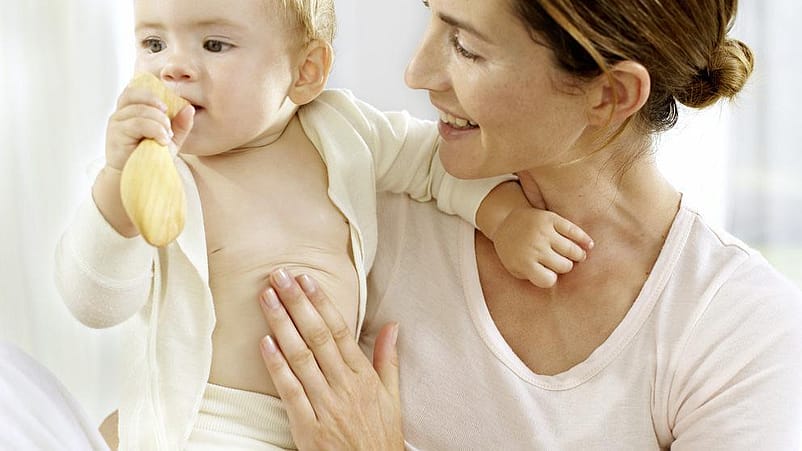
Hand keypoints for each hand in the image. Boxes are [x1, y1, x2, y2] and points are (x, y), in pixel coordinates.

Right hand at [105, 78, 193, 170]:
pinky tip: (162, 141)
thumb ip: (180, 124)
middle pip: (138, 94)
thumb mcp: (170, 138)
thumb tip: (189, 108)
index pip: (138, 88)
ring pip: (141, 109)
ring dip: (159, 122)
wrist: (136, 176)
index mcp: (131, 108)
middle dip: (159, 108)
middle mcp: (121, 111)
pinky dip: (155, 130)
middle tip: (169, 126)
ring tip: (166, 137)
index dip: (154, 95)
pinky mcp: (115, 133)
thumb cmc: (151, 156)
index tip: (169, 110)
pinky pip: (138, 123)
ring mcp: (117, 121)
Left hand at [258, 269, 403, 450]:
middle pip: (317, 336)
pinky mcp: (308, 427)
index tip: (306, 279)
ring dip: (282, 324)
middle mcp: (344, 386)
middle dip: (296, 303)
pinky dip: (277, 366)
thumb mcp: (392, 397)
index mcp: (363, 376)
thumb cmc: (380, 435)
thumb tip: (393, 326)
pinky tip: (265, 342)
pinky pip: (290, 391)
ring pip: (301, 357)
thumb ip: (387, 359)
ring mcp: (326, 405)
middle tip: (279, 276)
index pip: (340, 330)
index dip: (321, 302)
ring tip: (266, 298)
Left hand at [494, 208, 593, 287]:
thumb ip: (534, 277)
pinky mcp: (550, 218)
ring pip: (572, 250)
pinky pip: (573, 231)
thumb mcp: (515, 268)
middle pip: (564, 266)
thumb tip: (559, 282)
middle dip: (564, 266)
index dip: (551, 278)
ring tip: (578, 256)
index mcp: (524, 262)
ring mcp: (543, 232)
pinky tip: (589, 245)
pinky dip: (584, 239)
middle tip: (561, 263)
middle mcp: (535, 247)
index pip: (549, 280)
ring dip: (578, 255)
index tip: (548, 274)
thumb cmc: (513, 251)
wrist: (504, 221)